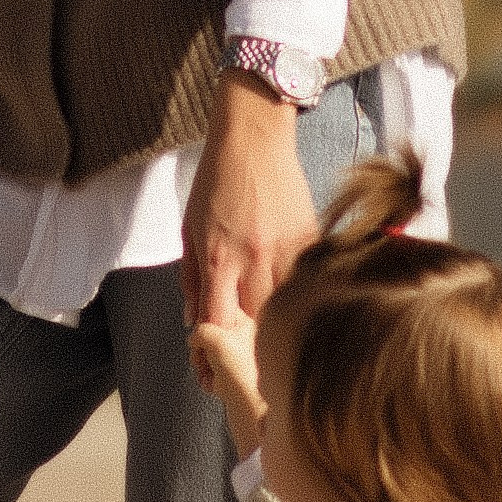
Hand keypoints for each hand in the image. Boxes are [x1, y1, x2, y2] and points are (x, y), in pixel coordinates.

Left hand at [183, 72, 318, 333]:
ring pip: (286, 306)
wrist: (255, 138)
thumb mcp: (190, 228)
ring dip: (274, 319)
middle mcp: (255, 259)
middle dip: (246, 340)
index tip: (211, 363)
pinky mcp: (311, 239)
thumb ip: (191, 277)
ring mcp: (287, 250)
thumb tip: (193, 319)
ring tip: (267, 326)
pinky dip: (297, 292)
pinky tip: (292, 293)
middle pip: (255, 323)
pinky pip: (306, 280)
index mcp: (220, 259)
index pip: (217, 323)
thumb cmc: (217, 180)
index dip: (212, 350)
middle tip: (242, 348)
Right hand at [190, 315, 265, 451]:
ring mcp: (240, 360)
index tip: (200, 327)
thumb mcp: (214, 336)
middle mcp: (245, 340)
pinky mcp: (235, 379)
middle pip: (210, 335)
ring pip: (208, 356)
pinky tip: (214, 386)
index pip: (221, 310)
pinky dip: (208, 380)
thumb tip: (194, 338)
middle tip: (203, 357)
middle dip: (200, 348)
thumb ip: (200, 330)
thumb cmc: (241, 372)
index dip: (207, 318)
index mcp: (247, 324)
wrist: (250, 407)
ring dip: (202, 366)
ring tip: (208, 373)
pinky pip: (212, 374)